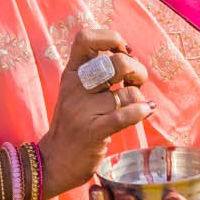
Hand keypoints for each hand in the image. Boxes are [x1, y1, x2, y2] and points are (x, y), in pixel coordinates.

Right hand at [40, 27, 152, 197]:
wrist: (54, 162)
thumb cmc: (75, 123)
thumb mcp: (78, 90)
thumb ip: (96, 70)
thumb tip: (127, 52)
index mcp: (71, 73)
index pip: (85, 38)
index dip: (111, 39)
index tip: (123, 52)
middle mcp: (74, 87)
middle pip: (117, 63)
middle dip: (138, 71)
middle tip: (135, 84)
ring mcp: (82, 110)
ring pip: (128, 92)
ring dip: (139, 98)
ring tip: (134, 106)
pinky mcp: (92, 132)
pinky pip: (126, 114)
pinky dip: (141, 111)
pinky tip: (145, 111)